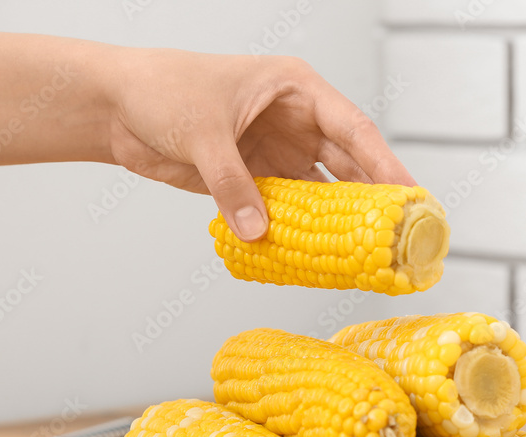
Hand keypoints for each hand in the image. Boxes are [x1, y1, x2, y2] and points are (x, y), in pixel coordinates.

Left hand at [106, 52, 415, 240]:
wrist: (116, 107)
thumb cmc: (161, 90)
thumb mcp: (202, 133)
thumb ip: (232, 183)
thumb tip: (258, 230)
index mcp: (295, 90)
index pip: (353, 130)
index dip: (385, 165)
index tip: (409, 196)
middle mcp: (294, 122)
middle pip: (347, 165)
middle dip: (371, 200)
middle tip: (397, 235)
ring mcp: (277, 152)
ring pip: (321, 192)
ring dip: (337, 222)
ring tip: (364, 255)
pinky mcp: (256, 179)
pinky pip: (288, 210)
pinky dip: (300, 233)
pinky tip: (317, 257)